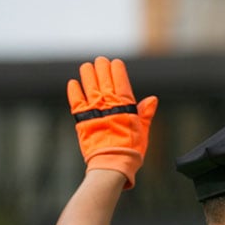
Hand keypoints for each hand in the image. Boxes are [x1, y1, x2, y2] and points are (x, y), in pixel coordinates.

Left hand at [67, 56, 157, 188]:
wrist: (112, 163)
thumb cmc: (130, 150)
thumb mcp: (143, 130)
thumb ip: (145, 113)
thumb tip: (152, 99)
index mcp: (125, 104)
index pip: (120, 80)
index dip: (117, 69)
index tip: (115, 63)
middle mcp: (109, 103)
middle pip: (104, 79)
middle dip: (102, 67)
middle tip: (99, 61)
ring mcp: (94, 110)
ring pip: (89, 85)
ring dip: (87, 74)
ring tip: (86, 67)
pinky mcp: (82, 119)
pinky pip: (76, 100)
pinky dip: (74, 91)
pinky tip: (73, 83)